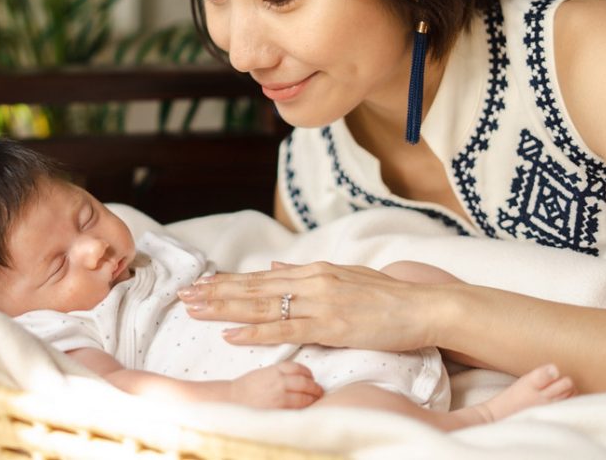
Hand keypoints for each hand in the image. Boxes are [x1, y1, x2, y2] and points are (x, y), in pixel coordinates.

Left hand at [177, 261, 437, 351]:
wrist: (421, 306)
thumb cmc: (386, 297)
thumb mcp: (343, 276)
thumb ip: (305, 274)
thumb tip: (271, 270)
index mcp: (313, 271)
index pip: (260, 279)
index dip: (228, 282)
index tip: (201, 285)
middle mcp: (310, 282)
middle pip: (253, 289)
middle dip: (216, 293)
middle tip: (184, 296)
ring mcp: (318, 302)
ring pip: (261, 307)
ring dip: (225, 309)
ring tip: (196, 310)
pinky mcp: (329, 325)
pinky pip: (284, 330)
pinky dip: (255, 333)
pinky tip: (231, 335)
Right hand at [229, 362, 322, 408]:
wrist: (232, 401)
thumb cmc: (245, 388)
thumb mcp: (262, 373)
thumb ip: (278, 373)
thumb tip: (296, 377)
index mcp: (274, 370)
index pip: (297, 368)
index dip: (307, 372)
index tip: (311, 377)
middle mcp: (279, 382)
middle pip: (305, 382)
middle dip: (315, 387)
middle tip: (319, 391)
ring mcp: (281, 397)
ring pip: (305, 397)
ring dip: (313, 399)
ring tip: (316, 400)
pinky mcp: (280, 410)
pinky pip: (299, 409)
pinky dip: (305, 408)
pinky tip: (307, 409)